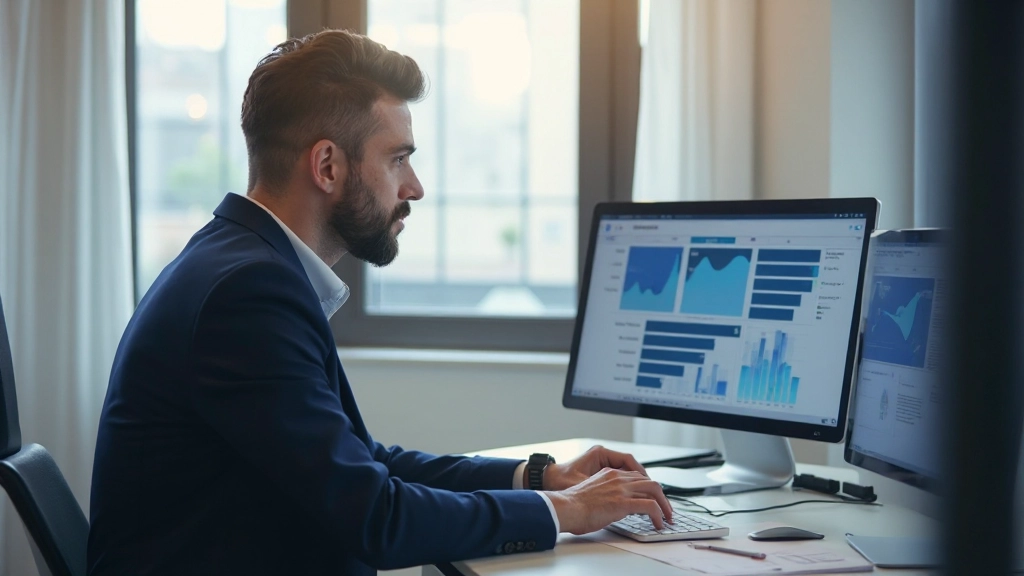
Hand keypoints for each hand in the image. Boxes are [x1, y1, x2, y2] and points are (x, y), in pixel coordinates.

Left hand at [541, 445, 648, 490]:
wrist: (546, 483)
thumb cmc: (561, 481)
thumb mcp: (585, 485)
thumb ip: (606, 489)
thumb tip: (625, 495)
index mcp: (599, 454)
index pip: (629, 460)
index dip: (643, 474)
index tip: (651, 485)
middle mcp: (601, 456)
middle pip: (631, 466)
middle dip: (644, 480)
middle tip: (655, 494)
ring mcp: (600, 464)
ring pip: (627, 472)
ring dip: (637, 484)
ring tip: (648, 497)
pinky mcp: (598, 473)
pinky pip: (620, 477)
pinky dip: (628, 487)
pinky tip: (633, 497)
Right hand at [543, 467, 672, 533]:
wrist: (566, 507)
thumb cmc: (573, 504)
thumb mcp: (593, 491)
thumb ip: (606, 492)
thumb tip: (614, 506)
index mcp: (609, 473)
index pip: (637, 476)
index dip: (648, 488)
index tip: (653, 499)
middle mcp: (618, 477)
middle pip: (649, 481)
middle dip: (661, 496)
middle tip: (665, 509)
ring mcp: (622, 489)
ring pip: (654, 490)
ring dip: (664, 505)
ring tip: (666, 517)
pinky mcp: (623, 502)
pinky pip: (650, 506)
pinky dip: (659, 514)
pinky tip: (658, 523)